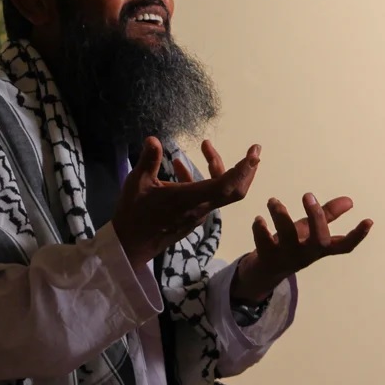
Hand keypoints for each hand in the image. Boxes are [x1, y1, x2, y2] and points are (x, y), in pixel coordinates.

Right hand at [112, 137, 259, 266]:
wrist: (130, 246)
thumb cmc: (133, 214)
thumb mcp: (136, 184)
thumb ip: (148, 161)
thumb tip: (153, 139)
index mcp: (189, 199)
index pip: (225, 185)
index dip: (242, 170)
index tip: (254, 154)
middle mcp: (200, 207)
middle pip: (234, 190)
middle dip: (246, 170)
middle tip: (253, 150)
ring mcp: (198, 213)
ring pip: (220, 190)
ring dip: (217, 167)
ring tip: (205, 145)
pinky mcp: (192, 216)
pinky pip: (206, 194)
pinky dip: (201, 178)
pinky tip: (178, 166)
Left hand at [231, 193, 372, 301]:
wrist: (265, 271)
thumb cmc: (292, 245)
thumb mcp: (309, 231)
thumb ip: (327, 215)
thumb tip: (350, 201)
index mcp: (320, 248)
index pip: (344, 246)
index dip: (357, 236)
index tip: (368, 220)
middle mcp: (307, 255)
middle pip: (319, 240)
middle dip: (315, 217)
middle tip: (308, 195)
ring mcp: (287, 258)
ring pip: (288, 238)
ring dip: (281, 216)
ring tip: (273, 201)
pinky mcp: (267, 259)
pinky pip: (264, 244)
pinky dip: (260, 230)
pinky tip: (259, 219)